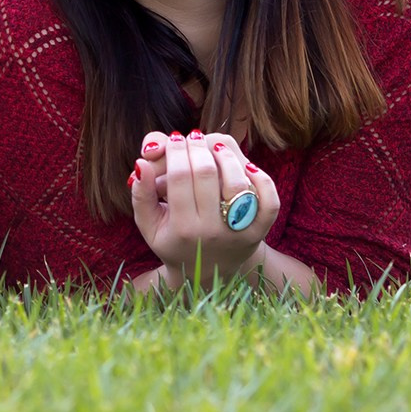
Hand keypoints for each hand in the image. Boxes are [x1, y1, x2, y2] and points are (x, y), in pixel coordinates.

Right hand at [128, 130, 278, 288]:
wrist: (208, 273)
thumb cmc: (174, 241)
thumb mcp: (149, 224)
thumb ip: (141, 194)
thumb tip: (142, 162)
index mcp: (183, 229)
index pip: (180, 176)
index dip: (175, 150)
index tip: (173, 139)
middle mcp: (212, 231)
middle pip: (207, 173)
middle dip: (196, 147)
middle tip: (191, 138)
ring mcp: (239, 232)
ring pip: (238, 182)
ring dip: (225, 155)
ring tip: (213, 147)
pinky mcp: (260, 231)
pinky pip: (270, 201)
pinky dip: (262, 179)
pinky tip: (246, 167)